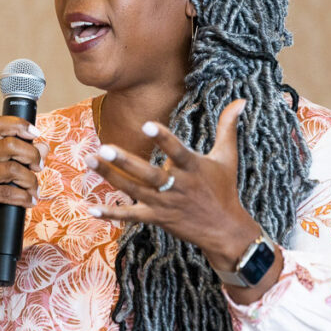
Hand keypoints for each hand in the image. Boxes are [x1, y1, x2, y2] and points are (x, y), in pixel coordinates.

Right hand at [0, 116, 48, 270]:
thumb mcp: (9, 174)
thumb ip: (26, 158)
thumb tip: (44, 146)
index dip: (18, 124)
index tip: (35, 133)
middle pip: (9, 144)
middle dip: (32, 155)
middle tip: (39, 167)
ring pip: (12, 169)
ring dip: (30, 181)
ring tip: (33, 190)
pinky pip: (9, 192)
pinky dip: (25, 197)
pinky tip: (29, 202)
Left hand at [84, 99, 280, 298]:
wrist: (225, 230)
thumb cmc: (224, 188)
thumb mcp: (227, 156)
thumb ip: (228, 127)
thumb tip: (241, 100)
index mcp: (193, 169)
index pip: (177, 151)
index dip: (163, 139)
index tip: (147, 124)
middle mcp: (177, 186)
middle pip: (148, 174)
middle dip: (126, 162)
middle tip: (105, 147)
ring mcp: (165, 204)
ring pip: (134, 191)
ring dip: (111, 176)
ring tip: (89, 160)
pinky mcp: (157, 218)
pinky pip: (131, 216)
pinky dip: (111, 214)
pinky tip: (91, 208)